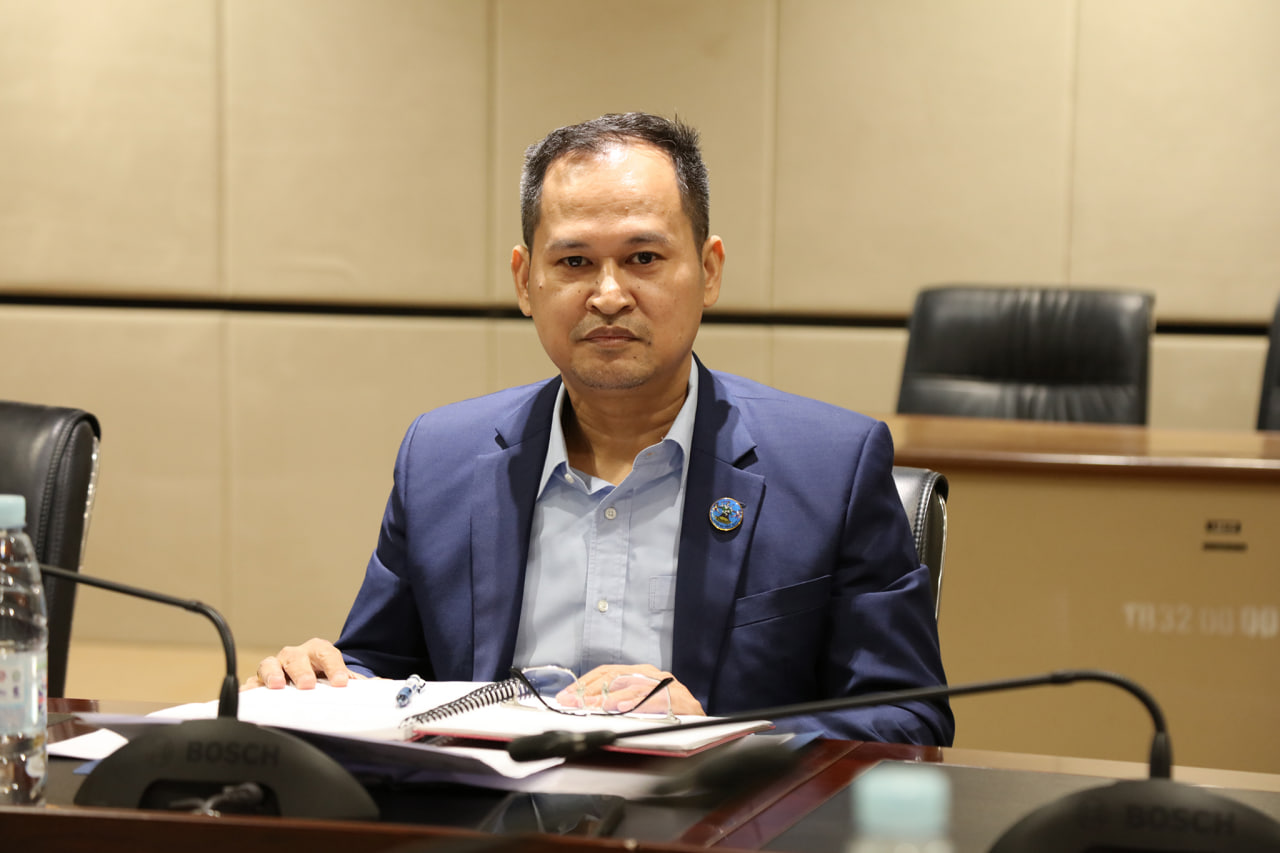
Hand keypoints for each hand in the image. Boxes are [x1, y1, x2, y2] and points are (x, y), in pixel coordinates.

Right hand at [241, 638, 358, 689]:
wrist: (307, 680)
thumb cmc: (324, 678)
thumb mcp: (343, 679)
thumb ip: (362, 684)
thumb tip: (385, 687)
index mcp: (319, 652)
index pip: (327, 654)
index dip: (335, 667)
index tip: (341, 683)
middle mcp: (295, 656)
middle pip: (296, 657)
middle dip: (301, 670)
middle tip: (307, 685)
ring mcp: (275, 667)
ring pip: (269, 664)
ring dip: (272, 674)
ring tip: (276, 686)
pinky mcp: (258, 682)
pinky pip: (251, 683)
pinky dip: (249, 689)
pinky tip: (250, 696)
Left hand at [557, 664, 704, 715]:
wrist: (700, 718)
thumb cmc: (667, 710)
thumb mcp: (638, 700)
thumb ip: (616, 699)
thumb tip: (585, 705)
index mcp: (639, 672)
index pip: (606, 672)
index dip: (584, 683)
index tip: (566, 695)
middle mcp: (649, 674)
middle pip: (614, 678)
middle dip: (589, 691)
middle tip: (571, 702)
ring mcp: (662, 685)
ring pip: (630, 687)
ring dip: (607, 698)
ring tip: (591, 706)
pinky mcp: (675, 698)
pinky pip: (653, 699)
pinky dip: (636, 702)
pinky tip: (622, 707)